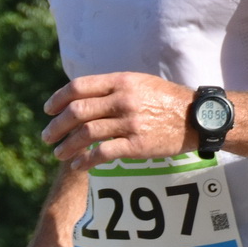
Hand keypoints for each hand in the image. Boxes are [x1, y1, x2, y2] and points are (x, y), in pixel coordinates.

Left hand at [41, 74, 193, 169]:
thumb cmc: (168, 100)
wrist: (199, 117)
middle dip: (56, 126)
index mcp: (123, 81)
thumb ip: (114, 88)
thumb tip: (81, 99)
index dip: (58, 99)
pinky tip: (78, 165)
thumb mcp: (142, 83)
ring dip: (66, 145)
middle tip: (47, 136)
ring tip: (58, 153)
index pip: (79, 87)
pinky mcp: (137, 144)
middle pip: (77, 112)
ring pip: (85, 134)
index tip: (48, 110)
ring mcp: (131, 123)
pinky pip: (102, 153)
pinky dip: (85, 161)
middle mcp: (125, 100)